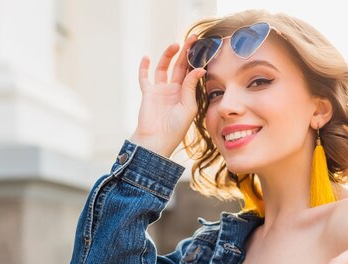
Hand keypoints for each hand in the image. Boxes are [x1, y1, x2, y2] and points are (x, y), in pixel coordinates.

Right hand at [130, 34, 206, 157]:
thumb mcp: (188, 107)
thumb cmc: (176, 128)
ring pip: (163, 68)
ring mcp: (160, 91)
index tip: (203, 47)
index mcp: (186, 94)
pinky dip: (144, 68)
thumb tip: (199, 69)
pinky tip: (147, 58)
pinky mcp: (148, 93)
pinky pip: (145, 78)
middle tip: (192, 38)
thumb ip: (191, 87)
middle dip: (185, 53)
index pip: (192, 73)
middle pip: (179, 67)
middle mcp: (173, 90)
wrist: (158, 140)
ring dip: (168, 56)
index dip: (196, 60)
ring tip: (174, 45)